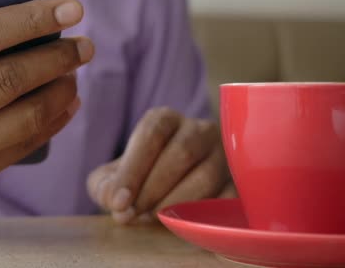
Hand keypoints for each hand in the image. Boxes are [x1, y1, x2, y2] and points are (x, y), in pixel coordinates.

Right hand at [0, 0, 93, 210]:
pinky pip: (21, 148)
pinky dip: (53, 122)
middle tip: (83, 43)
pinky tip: (67, 102)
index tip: (66, 8)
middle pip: (7, 79)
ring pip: (23, 117)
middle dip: (55, 56)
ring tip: (75, 70)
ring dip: (60, 90)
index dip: (28, 19)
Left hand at [87, 107, 234, 224]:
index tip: (119, 201)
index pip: (152, 134)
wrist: (167, 189)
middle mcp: (198, 129)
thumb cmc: (139, 178)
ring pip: (207, 174)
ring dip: (177, 201)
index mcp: (164, 119)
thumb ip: (105, 186)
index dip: (133, 169)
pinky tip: (185, 224)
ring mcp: (223, 154)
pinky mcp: (239, 181)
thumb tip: (115, 201)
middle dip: (153, 189)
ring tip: (155, 219)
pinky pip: (229, 196)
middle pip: (181, 152)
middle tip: (134, 215)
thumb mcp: (113, 177)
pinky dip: (206, 214)